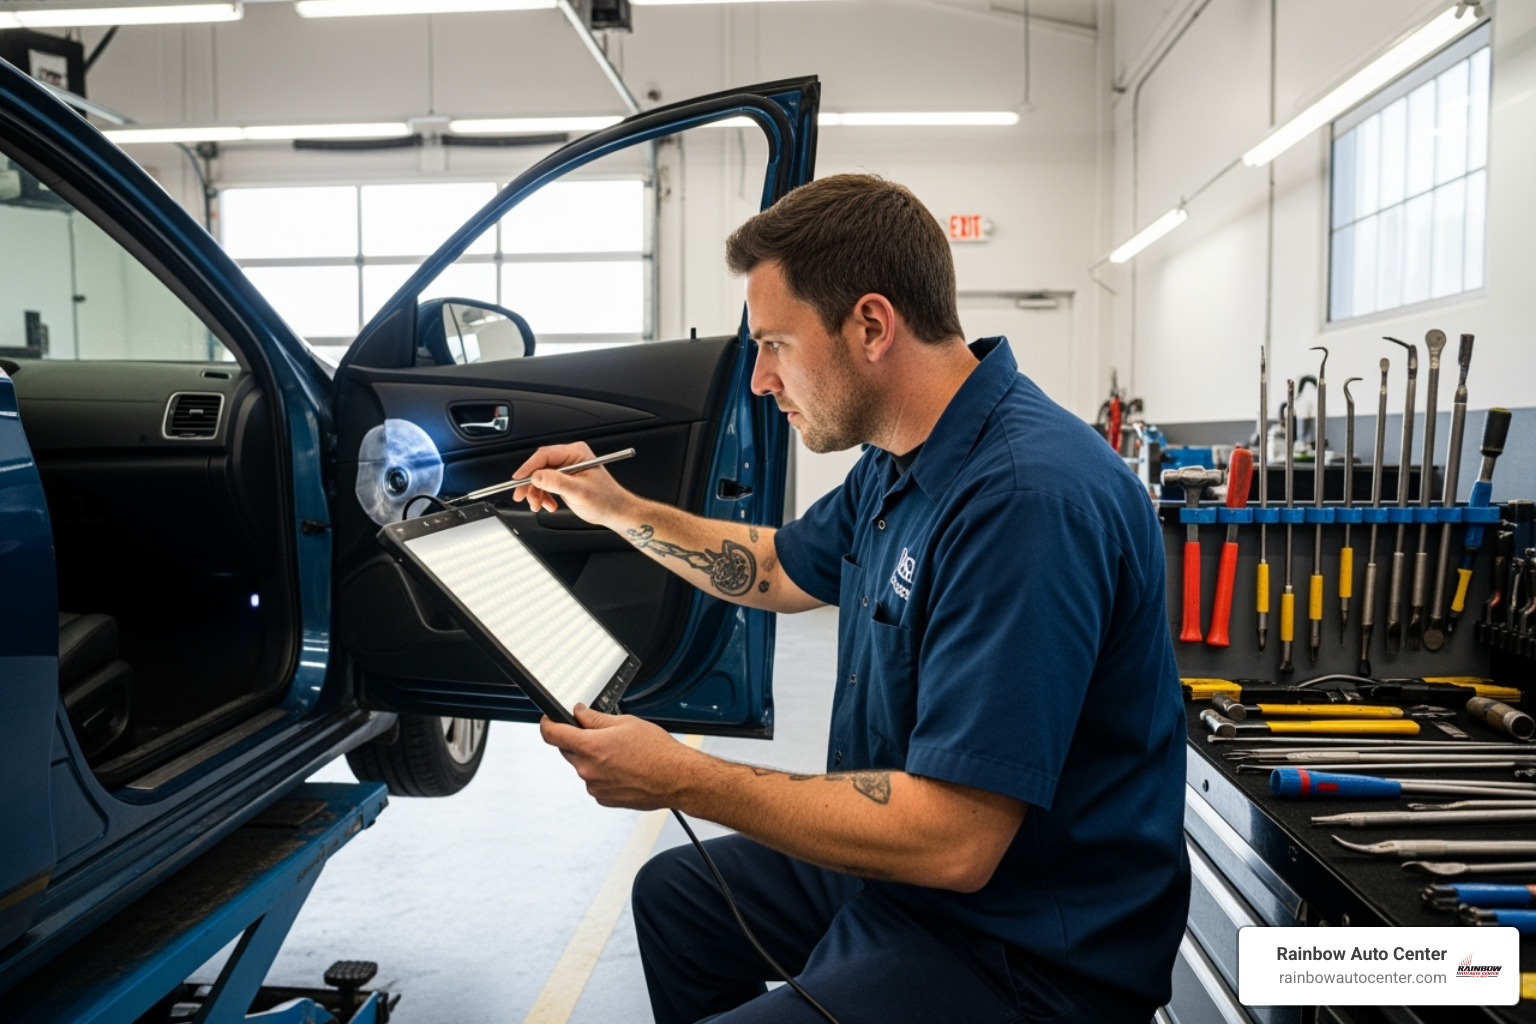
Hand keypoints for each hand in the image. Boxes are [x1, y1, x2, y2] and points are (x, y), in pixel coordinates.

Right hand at [510, 442, 627, 524]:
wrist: (614, 511)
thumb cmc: (605, 500)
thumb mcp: (579, 491)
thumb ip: (557, 482)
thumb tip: (536, 476)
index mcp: (576, 453)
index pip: (545, 455)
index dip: (529, 467)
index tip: (518, 479)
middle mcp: (570, 458)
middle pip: (540, 466)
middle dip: (531, 484)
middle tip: (523, 496)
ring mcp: (567, 469)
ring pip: (541, 477)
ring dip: (536, 493)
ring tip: (538, 505)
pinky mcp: (564, 479)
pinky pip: (546, 485)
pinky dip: (543, 496)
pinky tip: (548, 505)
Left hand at [538, 705, 699, 810]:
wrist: (676, 779)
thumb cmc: (658, 752)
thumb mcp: (626, 723)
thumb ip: (595, 718)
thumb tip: (579, 713)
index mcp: (590, 746)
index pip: (552, 734)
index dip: (547, 724)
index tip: (549, 720)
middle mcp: (587, 769)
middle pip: (567, 750)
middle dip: (578, 740)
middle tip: (601, 734)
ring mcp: (595, 786)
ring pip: (582, 766)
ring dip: (593, 758)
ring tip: (621, 754)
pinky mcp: (604, 799)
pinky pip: (594, 781)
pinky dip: (603, 773)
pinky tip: (623, 768)